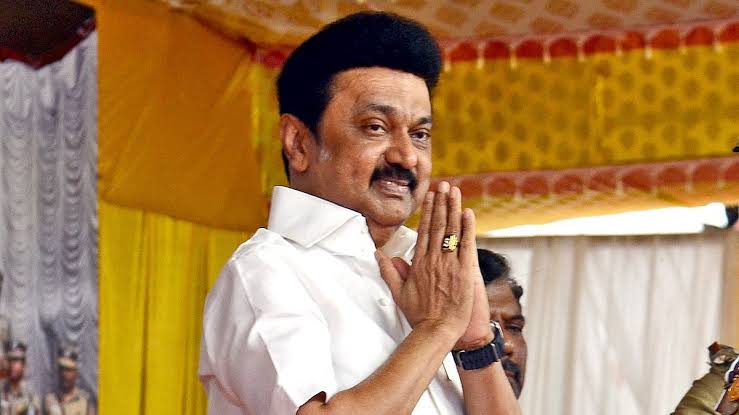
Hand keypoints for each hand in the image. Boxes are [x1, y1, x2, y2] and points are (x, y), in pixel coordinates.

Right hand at [376, 182, 476, 342]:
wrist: (436, 330)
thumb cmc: (419, 315)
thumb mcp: (398, 293)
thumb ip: (390, 271)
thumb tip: (379, 254)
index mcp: (419, 263)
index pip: (424, 231)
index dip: (429, 211)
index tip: (431, 196)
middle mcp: (433, 260)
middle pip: (438, 225)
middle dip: (441, 203)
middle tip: (444, 185)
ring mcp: (449, 264)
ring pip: (451, 231)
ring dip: (453, 209)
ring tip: (455, 191)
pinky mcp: (464, 272)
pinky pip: (466, 245)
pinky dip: (467, 228)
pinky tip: (468, 212)